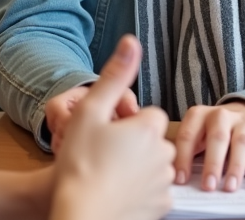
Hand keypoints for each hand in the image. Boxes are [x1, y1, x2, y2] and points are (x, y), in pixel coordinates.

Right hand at [51, 35, 174, 219]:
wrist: (81, 215)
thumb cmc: (80, 166)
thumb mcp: (90, 112)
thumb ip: (114, 76)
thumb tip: (131, 42)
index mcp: (149, 128)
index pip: (150, 116)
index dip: (129, 124)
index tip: (110, 135)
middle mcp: (164, 153)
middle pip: (154, 141)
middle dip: (137, 146)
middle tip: (107, 156)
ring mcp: (164, 182)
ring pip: (155, 166)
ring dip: (140, 168)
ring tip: (111, 176)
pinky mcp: (161, 207)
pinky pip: (155, 192)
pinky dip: (142, 192)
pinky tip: (120, 194)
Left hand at [174, 101, 244, 191]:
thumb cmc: (218, 131)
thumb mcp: (200, 133)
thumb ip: (190, 149)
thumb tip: (176, 176)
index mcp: (201, 115)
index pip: (189, 135)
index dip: (183, 157)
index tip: (181, 179)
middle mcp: (223, 115)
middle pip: (217, 137)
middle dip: (212, 163)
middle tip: (208, 186)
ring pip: (241, 143)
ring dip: (235, 167)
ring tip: (230, 187)